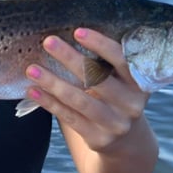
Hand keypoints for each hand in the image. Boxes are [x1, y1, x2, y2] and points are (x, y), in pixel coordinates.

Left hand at [26, 28, 149, 151]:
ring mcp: (116, 124)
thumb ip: (104, 63)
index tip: (77, 32)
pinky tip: (33, 90)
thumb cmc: (114, 96)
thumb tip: (66, 35)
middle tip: (48, 42)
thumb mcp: (120, 80)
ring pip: (80, 100)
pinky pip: (69, 117)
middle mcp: (131, 104)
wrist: (125, 141)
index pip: (122, 60)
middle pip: (97, 79)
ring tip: (32, 69)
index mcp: (140, 82)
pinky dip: (49, 103)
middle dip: (70, 58)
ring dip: (53, 82)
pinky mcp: (99, 139)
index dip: (101, 45)